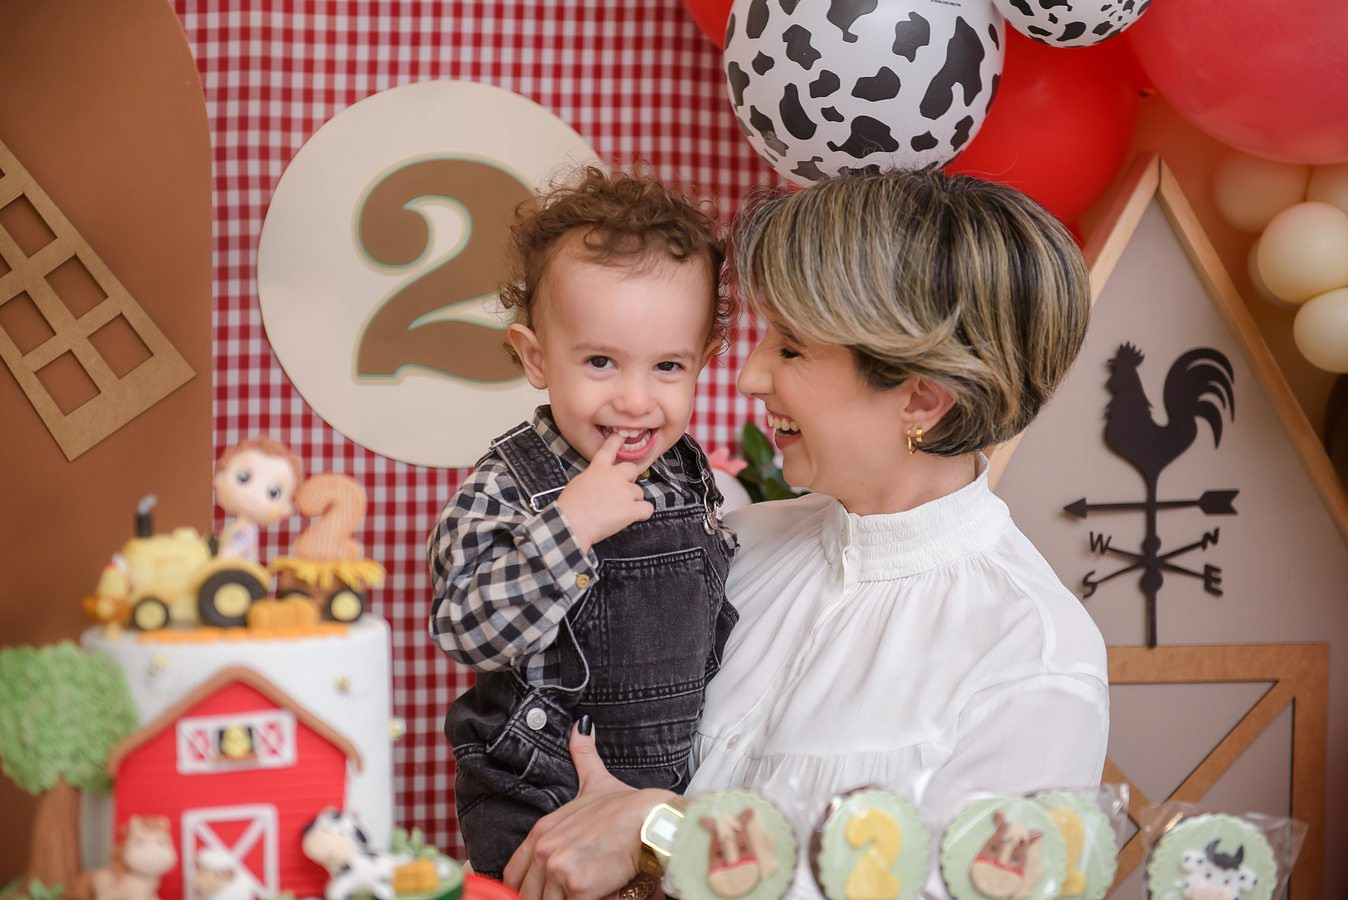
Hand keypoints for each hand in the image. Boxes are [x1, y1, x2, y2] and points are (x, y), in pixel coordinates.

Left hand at [505, 724, 673, 899]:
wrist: (653, 818)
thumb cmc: (628, 806)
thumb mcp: (596, 781)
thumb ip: (583, 756)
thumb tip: (580, 725)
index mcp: (542, 831)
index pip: (514, 874)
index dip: (526, 886)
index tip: (545, 888)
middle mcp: (544, 849)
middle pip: (528, 894)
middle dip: (547, 896)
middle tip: (573, 887)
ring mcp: (558, 867)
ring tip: (591, 888)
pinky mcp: (577, 885)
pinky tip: (604, 892)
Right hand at [556, 432, 653, 549]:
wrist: (571, 522)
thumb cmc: (570, 505)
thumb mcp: (579, 482)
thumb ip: (595, 477)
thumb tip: (602, 483)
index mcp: (599, 468)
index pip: (610, 448)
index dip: (617, 441)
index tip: (621, 436)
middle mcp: (615, 475)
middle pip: (632, 470)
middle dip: (629, 479)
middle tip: (620, 491)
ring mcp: (625, 491)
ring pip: (639, 492)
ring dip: (632, 500)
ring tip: (617, 511)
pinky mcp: (632, 509)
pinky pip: (647, 508)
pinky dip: (643, 513)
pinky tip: (633, 517)